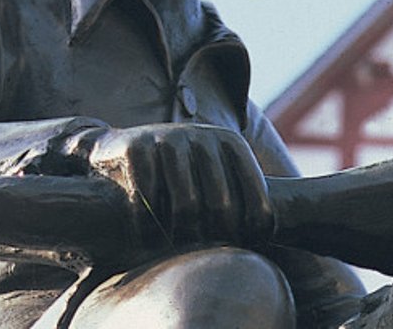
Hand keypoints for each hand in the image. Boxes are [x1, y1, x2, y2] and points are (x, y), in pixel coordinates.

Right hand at [88, 123, 273, 251]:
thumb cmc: (180, 170)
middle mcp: (204, 137)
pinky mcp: (138, 147)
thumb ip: (237, 194)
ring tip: (177, 251)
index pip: (255, 193)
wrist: (123, 146)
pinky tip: (147, 241)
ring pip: (185, 205)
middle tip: (204, 255)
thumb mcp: (213, 171)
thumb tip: (269, 235)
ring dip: (181, 237)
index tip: (241, 247)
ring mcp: (169, 139)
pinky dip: (149, 227)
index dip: (252, 228)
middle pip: (220, 204)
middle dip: (214, 238)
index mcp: (231, 143)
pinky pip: (148, 199)